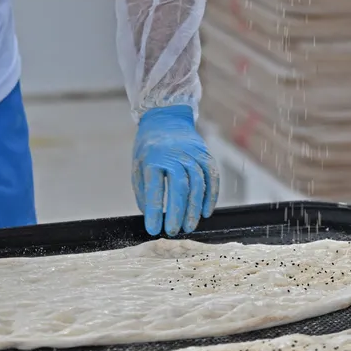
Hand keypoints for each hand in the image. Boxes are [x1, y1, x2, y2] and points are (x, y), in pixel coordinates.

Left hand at [133, 107, 218, 236]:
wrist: (166, 119)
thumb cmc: (150, 148)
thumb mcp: (139, 166)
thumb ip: (144, 191)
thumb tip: (151, 215)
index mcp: (153, 158)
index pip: (154, 188)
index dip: (154, 211)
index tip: (154, 230)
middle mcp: (174, 155)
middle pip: (179, 186)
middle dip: (177, 212)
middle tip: (174, 231)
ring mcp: (192, 153)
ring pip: (198, 183)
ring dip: (194, 208)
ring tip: (189, 226)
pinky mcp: (205, 154)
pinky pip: (211, 177)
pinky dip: (210, 196)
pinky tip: (206, 212)